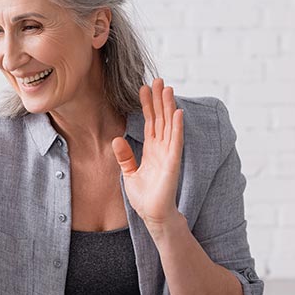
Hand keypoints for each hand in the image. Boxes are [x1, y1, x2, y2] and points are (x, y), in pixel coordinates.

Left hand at [110, 78, 184, 233]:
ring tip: (167, 88)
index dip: (147, 105)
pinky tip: (178, 112)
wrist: (153, 215)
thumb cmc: (145, 197)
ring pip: (170, 125)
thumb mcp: (129, 174)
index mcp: (152, 150)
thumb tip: (116, 139)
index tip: (143, 88)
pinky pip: (176, 141)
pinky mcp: (173, 162)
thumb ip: (125, 157)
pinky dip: (177, 127)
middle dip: (159, 99)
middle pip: (161, 118)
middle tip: (158, 79)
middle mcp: (162, 148)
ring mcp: (169, 154)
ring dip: (169, 107)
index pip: (150, 122)